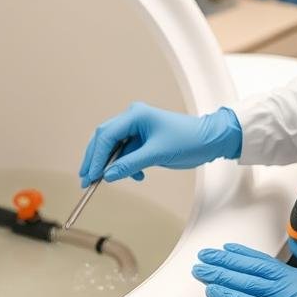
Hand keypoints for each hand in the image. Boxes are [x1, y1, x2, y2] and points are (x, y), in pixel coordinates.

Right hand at [78, 103, 241, 186]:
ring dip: (112, 165)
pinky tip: (137, 175)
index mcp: (135, 115)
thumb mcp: (157, 154)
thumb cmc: (188, 140)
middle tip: (86, 179)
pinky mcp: (143, 139)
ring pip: (114, 147)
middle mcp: (133, 118)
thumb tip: (108, 175)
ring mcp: (137, 128)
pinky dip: (126, 165)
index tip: (90, 175)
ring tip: (107, 180)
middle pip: (105, 139)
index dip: (96, 156)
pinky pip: (126, 152)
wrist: (210, 140)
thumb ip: (130, 164)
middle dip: (96, 160)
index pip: (107, 135)